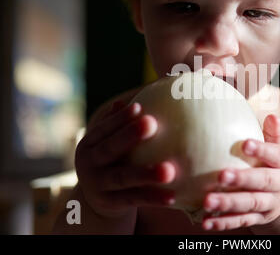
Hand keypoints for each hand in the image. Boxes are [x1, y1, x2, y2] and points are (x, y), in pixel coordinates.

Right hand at [75, 100, 175, 218]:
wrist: (94, 201)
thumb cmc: (111, 161)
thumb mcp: (108, 143)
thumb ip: (120, 123)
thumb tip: (144, 92)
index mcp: (89, 144)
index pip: (103, 129)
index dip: (120, 118)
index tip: (140, 106)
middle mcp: (89, 164)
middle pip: (109, 149)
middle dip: (128, 136)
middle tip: (151, 123)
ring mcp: (98, 186)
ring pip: (123, 178)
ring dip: (146, 174)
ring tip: (170, 170)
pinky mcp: (111, 204)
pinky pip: (134, 200)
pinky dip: (153, 198)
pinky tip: (173, 196)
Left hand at [201, 114, 279, 230]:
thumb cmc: (273, 165)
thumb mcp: (277, 150)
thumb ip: (272, 135)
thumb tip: (271, 115)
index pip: (276, 155)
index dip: (262, 150)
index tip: (245, 144)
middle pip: (263, 182)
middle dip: (243, 179)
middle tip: (222, 175)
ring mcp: (270, 204)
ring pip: (250, 204)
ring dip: (229, 203)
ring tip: (208, 200)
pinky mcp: (258, 219)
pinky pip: (241, 221)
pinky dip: (224, 222)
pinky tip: (206, 221)